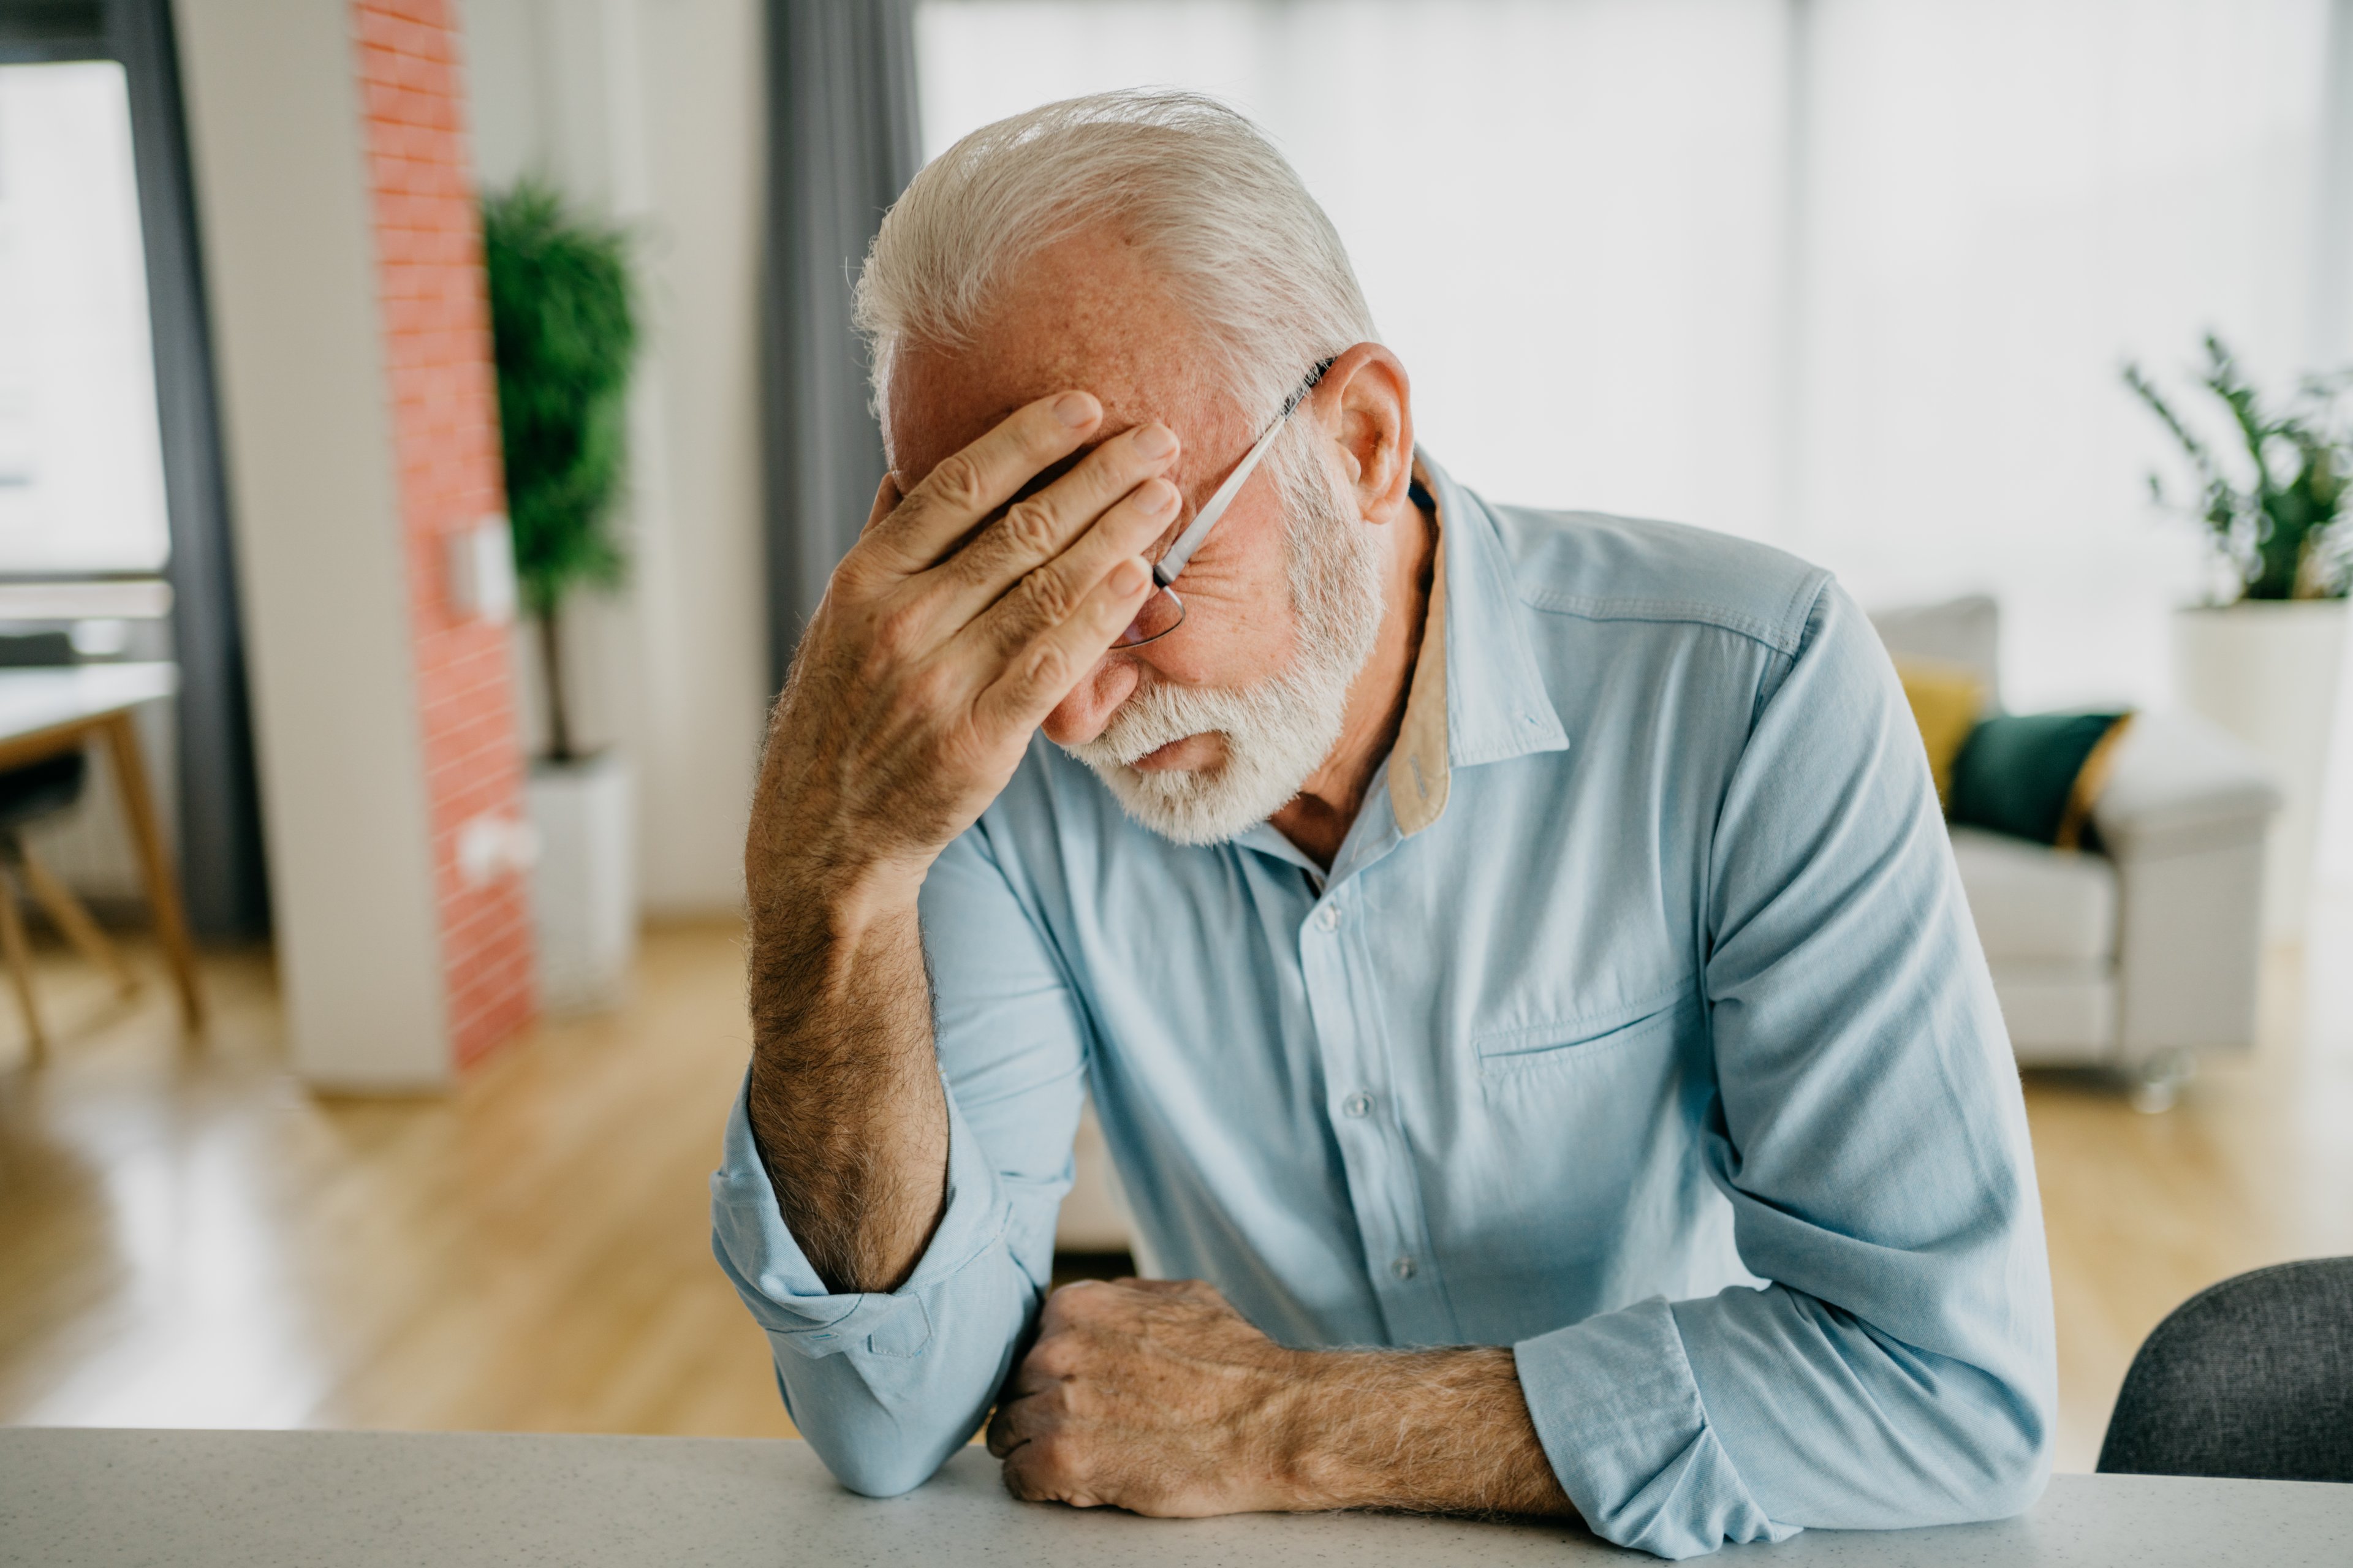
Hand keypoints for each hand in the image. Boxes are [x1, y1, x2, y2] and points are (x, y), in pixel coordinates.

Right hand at [749, 392, 1178, 908]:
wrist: (826, 831)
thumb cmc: (843, 713)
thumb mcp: (839, 618)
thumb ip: (882, 541)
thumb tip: (911, 463)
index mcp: (866, 578)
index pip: (958, 486)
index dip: (1029, 440)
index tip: (1086, 405)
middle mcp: (901, 620)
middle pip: (1018, 529)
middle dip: (1098, 477)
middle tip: (1158, 440)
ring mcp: (941, 680)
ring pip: (1045, 589)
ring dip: (1116, 535)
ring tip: (1164, 496)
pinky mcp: (979, 738)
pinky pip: (1053, 664)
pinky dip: (1100, 616)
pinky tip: (1140, 578)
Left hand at [987, 1277, 1579, 1519]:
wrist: (1274, 1423)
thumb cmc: (1237, 1364)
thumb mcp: (1180, 1299)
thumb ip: (1121, 1300)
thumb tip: (1087, 1308)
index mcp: (1076, 1306)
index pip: (1027, 1344)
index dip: (1051, 1374)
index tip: (1079, 1392)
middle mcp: (1056, 1348)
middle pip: (1014, 1391)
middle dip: (1042, 1412)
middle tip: (1092, 1430)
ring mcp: (1057, 1403)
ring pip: (1010, 1436)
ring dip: (1040, 1450)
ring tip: (1092, 1458)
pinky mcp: (1063, 1460)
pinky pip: (1019, 1479)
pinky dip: (1043, 1488)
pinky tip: (1083, 1483)